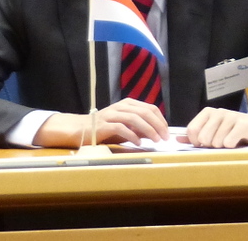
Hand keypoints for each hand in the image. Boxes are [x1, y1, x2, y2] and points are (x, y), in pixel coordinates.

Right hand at [33, 99, 167, 147]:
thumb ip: (139, 127)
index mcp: (128, 104)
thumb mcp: (125, 126)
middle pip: (145, 112)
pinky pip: (121, 128)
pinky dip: (132, 135)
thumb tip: (157, 134)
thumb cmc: (105, 129)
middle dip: (158, 125)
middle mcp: (121, 106)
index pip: (150, 108)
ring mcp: (112, 114)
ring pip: (135, 118)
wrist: (80, 129)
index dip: (160, 119)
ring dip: (148, 130)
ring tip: (155, 141)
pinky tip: (139, 143)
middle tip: (165, 137)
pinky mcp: (104, 125)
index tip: (167, 131)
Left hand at [186, 108, 247, 147]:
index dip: (195, 142)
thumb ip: (195, 135)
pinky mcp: (243, 124)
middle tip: (219, 144)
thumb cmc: (232, 131)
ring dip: (222, 147)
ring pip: (216, 142)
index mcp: (208, 113)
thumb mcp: (213, 131)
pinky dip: (231, 146)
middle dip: (209, 146)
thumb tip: (177, 140)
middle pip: (202, 138)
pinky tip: (236, 142)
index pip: (191, 130)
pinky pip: (229, 142)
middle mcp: (218, 112)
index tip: (204, 144)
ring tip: (229, 142)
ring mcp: (231, 117)